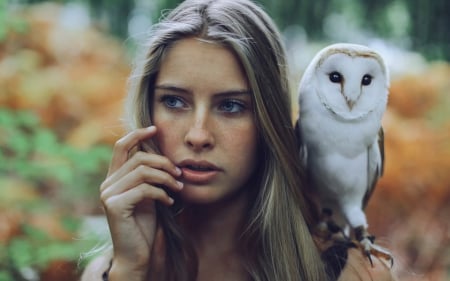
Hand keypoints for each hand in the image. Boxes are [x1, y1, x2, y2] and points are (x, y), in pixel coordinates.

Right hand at [99, 126, 182, 279]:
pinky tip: (170, 202)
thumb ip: (148, 175)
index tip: (155, 129)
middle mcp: (107, 183)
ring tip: (178, 187)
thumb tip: (161, 153)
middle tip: (179, 173)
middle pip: (138, 157)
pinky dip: (162, 193)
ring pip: (143, 171)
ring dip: (166, 177)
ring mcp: (108, 194)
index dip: (137, 134)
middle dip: (163, 162)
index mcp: (114, 178)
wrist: (138, 254)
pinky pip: (144, 189)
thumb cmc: (145, 223)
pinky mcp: (114, 206)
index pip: (121, 146)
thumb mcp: (148, 194)